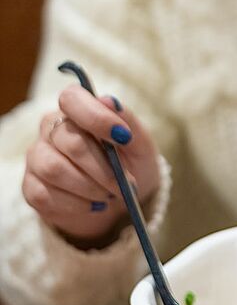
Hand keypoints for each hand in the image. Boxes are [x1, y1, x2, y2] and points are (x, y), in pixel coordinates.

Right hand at [23, 86, 159, 243]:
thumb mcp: (139, 143)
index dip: (96, 116)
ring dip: (90, 188)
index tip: (123, 135)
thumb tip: (110, 100)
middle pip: (70, 142)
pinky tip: (94, 205)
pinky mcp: (31, 187)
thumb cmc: (129, 163)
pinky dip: (77, 205)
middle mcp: (50, 130)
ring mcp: (37, 158)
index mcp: (76, 110)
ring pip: (55, 170)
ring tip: (110, 195)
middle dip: (103, 168)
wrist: (120, 198)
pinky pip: (45, 196)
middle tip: (124, 184)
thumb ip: (127, 121)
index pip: (72, 99)